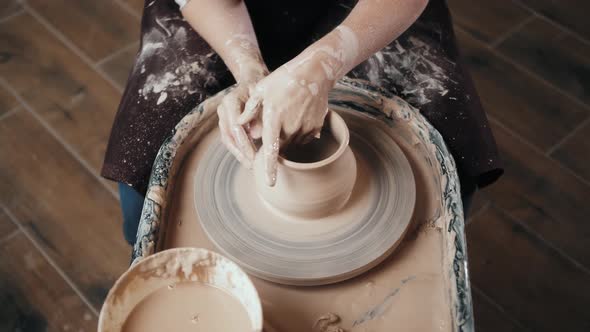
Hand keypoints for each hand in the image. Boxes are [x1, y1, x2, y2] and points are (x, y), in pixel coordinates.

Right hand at [217, 61, 267, 168]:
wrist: (253, 78)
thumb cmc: (262, 86)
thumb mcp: (264, 95)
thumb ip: (259, 113)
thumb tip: (255, 135)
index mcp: (230, 101)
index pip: (235, 127)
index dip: (245, 143)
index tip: (255, 156)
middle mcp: (223, 109)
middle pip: (229, 136)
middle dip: (241, 152)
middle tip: (253, 165)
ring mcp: (223, 116)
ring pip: (227, 139)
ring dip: (238, 154)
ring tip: (251, 166)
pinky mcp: (226, 122)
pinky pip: (229, 139)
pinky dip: (238, 150)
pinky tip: (248, 159)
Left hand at [238, 64, 332, 185]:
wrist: (314, 72)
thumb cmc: (284, 79)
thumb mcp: (261, 90)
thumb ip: (249, 110)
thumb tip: (240, 127)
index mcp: (274, 118)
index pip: (271, 149)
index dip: (270, 167)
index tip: (270, 182)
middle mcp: (291, 126)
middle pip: (279, 146)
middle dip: (273, 141)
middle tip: (273, 122)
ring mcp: (305, 127)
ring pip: (291, 142)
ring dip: (286, 136)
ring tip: (286, 114)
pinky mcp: (315, 127)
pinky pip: (303, 138)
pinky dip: (297, 132)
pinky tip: (297, 115)